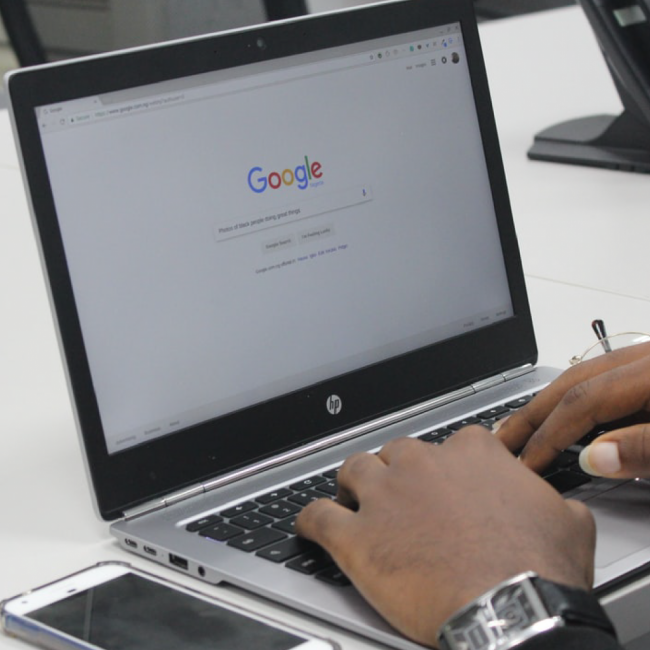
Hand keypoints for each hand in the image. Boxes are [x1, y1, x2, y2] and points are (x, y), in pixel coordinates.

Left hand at [296, 429, 594, 647]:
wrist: (511, 611)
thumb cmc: (537, 568)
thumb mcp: (567, 522)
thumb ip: (549, 499)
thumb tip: (553, 503)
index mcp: (470, 452)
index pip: (450, 443)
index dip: (447, 466)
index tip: (447, 482)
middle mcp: (421, 463)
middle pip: (396, 453)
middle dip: (398, 472)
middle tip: (403, 499)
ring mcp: (384, 495)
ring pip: (353, 470)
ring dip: (353, 485)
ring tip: (356, 501)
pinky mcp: (356, 536)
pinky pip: (317, 516)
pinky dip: (309, 519)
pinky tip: (309, 525)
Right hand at [496, 342, 649, 476]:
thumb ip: (645, 449)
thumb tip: (594, 458)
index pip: (583, 400)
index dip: (550, 435)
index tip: (528, 464)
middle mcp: (648, 357)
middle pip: (575, 379)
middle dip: (534, 412)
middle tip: (502, 439)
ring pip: (588, 376)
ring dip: (553, 405)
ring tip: (526, 429)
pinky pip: (609, 381)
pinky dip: (582, 403)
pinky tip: (569, 420)